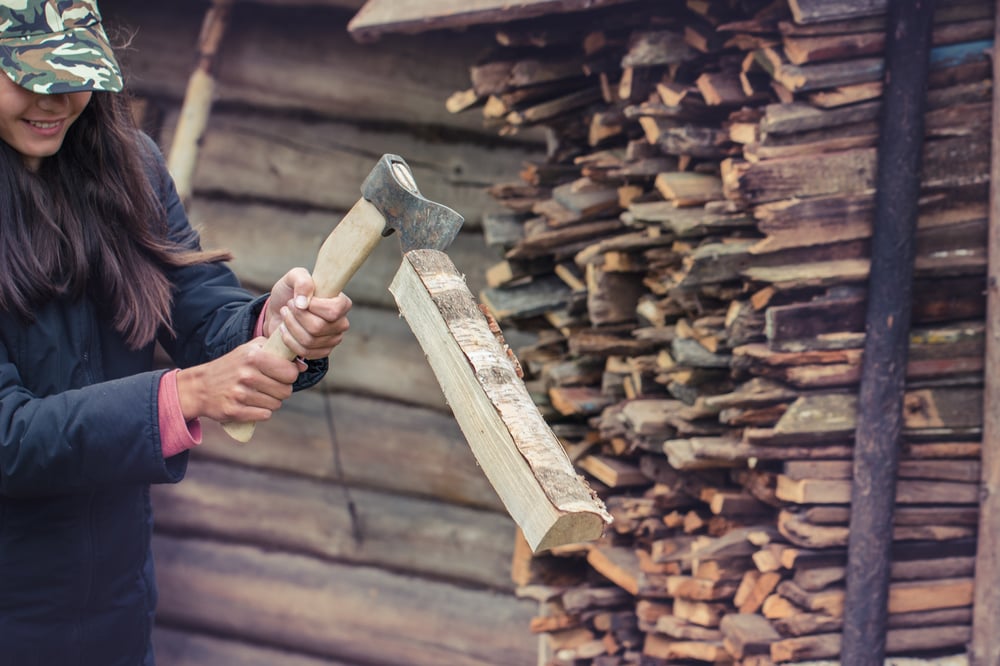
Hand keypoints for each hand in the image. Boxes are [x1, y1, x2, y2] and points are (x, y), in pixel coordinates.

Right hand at [175, 338, 301, 422]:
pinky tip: (253, 404)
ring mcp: (240, 394)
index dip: (290, 375)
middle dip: (282, 390)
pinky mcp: (235, 411)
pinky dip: (262, 412)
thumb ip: (277, 352)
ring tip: (260, 394)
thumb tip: (302, 366)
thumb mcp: (250, 350)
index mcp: (253, 356)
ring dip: (272, 401)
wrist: (199, 387)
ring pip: (276, 405)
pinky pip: (264, 415)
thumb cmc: (231, 366)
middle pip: (286, 391)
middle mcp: (246, 375)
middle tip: (271, 386)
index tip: (283, 375)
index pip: (290, 372)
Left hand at [265, 267, 351, 363]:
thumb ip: (302, 281)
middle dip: (297, 316)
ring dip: (291, 327)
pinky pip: (305, 352)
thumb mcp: (293, 278)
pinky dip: (290, 341)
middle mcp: (341, 323)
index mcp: (342, 303)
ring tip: (285, 316)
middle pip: (319, 327)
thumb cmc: (290, 292)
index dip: (314, 307)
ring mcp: (333, 339)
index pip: (335, 310)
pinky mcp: (322, 352)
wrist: (279, 312)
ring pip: (310, 340)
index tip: (299, 300)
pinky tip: (285, 330)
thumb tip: (304, 303)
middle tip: (288, 306)